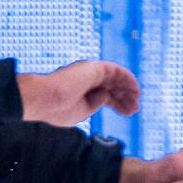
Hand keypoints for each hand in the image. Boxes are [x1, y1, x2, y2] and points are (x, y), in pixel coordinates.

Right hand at [17, 60, 139, 127]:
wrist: (45, 101)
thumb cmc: (57, 110)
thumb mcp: (81, 111)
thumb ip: (94, 105)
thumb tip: (107, 98)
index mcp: (80, 89)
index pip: (105, 94)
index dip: (118, 103)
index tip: (128, 113)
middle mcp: (85, 78)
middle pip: (112, 86)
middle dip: (125, 98)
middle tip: (135, 109)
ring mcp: (89, 72)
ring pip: (115, 79)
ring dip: (128, 90)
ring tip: (137, 103)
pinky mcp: (94, 69)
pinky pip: (116, 71)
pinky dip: (128, 79)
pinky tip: (136, 90)